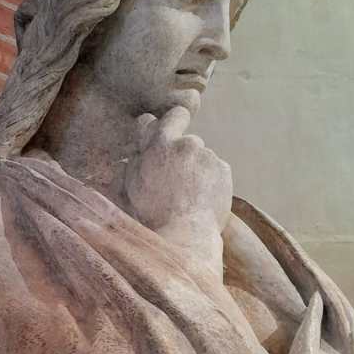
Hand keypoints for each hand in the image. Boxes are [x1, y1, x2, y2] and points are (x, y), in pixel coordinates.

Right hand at [124, 107, 232, 260]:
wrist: (185, 235)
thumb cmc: (152, 214)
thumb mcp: (130, 187)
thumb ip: (132, 163)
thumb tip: (133, 153)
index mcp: (160, 145)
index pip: (164, 118)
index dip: (165, 127)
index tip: (165, 137)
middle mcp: (186, 143)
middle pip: (185, 141)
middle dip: (181, 155)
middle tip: (175, 180)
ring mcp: (207, 155)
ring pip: (201, 157)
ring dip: (196, 169)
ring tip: (188, 196)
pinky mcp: (223, 169)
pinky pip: (215, 169)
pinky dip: (210, 180)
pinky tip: (201, 199)